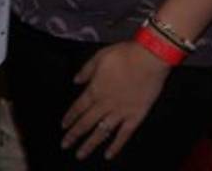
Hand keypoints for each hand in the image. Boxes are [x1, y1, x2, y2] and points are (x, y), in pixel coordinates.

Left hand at [61, 40, 168, 159]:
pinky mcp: (135, 116)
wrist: (148, 59)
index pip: (78, 108)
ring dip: (89, 144)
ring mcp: (120, 112)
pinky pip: (124, 135)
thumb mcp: (99, 57)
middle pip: (86, 123)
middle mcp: (105, 104)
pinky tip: (108, 155)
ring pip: (101, 133)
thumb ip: (86, 71)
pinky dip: (116, 146)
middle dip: (74, 135)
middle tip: (65, 145)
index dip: (69, 118)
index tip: (63, 127)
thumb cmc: (124, 55)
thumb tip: (76, 81)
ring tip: (80, 154)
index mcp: (95, 90)